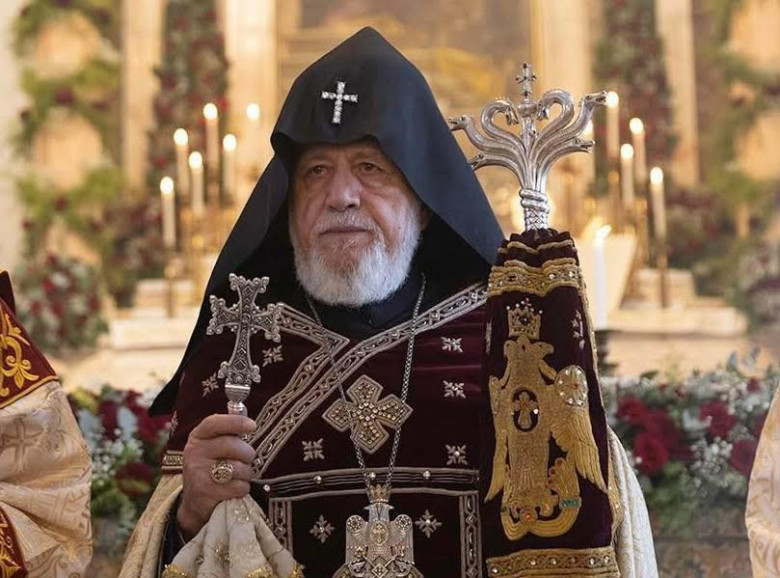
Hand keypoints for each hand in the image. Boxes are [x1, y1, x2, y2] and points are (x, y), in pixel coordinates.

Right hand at [177, 414, 255, 537]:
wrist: (195, 501)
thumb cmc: (212, 466)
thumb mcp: (214, 445)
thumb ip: (229, 429)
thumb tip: (244, 409)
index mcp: (198, 437)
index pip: (214, 423)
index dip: (235, 422)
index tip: (252, 425)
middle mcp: (194, 453)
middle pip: (232, 446)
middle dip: (247, 453)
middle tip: (248, 458)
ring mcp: (198, 474)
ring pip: (238, 468)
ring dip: (246, 473)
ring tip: (239, 474)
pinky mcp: (206, 494)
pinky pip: (237, 487)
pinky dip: (242, 488)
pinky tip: (234, 488)